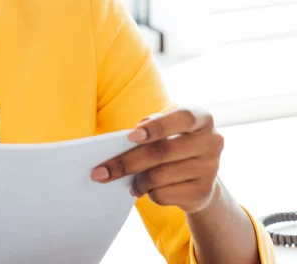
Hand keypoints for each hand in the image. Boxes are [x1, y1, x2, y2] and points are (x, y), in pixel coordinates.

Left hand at [90, 107, 224, 213]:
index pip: (182, 118)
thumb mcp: (165, 129)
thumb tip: (126, 141)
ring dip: (136, 181)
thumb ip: (148, 128)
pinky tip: (148, 190)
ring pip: (159, 176)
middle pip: (161, 152)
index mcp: (201, 118)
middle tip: (101, 172)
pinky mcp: (203, 192)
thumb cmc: (173, 143)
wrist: (200, 177)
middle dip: (126, 163)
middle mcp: (212, 141)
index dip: (156, 127)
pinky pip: (164, 194)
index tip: (131, 136)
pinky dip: (149, 193)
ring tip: (129, 182)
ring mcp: (211, 168)